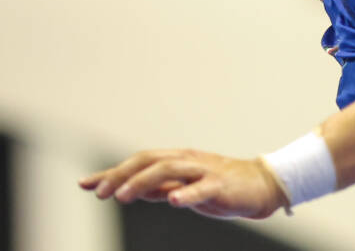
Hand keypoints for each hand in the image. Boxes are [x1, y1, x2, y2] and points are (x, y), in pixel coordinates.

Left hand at [78, 149, 287, 218]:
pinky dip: (186, 193)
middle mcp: (188, 161)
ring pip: (170, 169)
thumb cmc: (222, 187)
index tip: (85, 184)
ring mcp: (205, 171)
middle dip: (122, 175)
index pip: (140, 162)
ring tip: (123, 196)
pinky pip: (202, 187)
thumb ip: (158, 188)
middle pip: (150, 160)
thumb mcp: (185, 187)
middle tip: (100, 193)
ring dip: (144, 181)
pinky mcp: (221, 185)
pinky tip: (172, 201)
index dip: (112, 172)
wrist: (263, 186)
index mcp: (178, 161)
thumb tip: (129, 191)